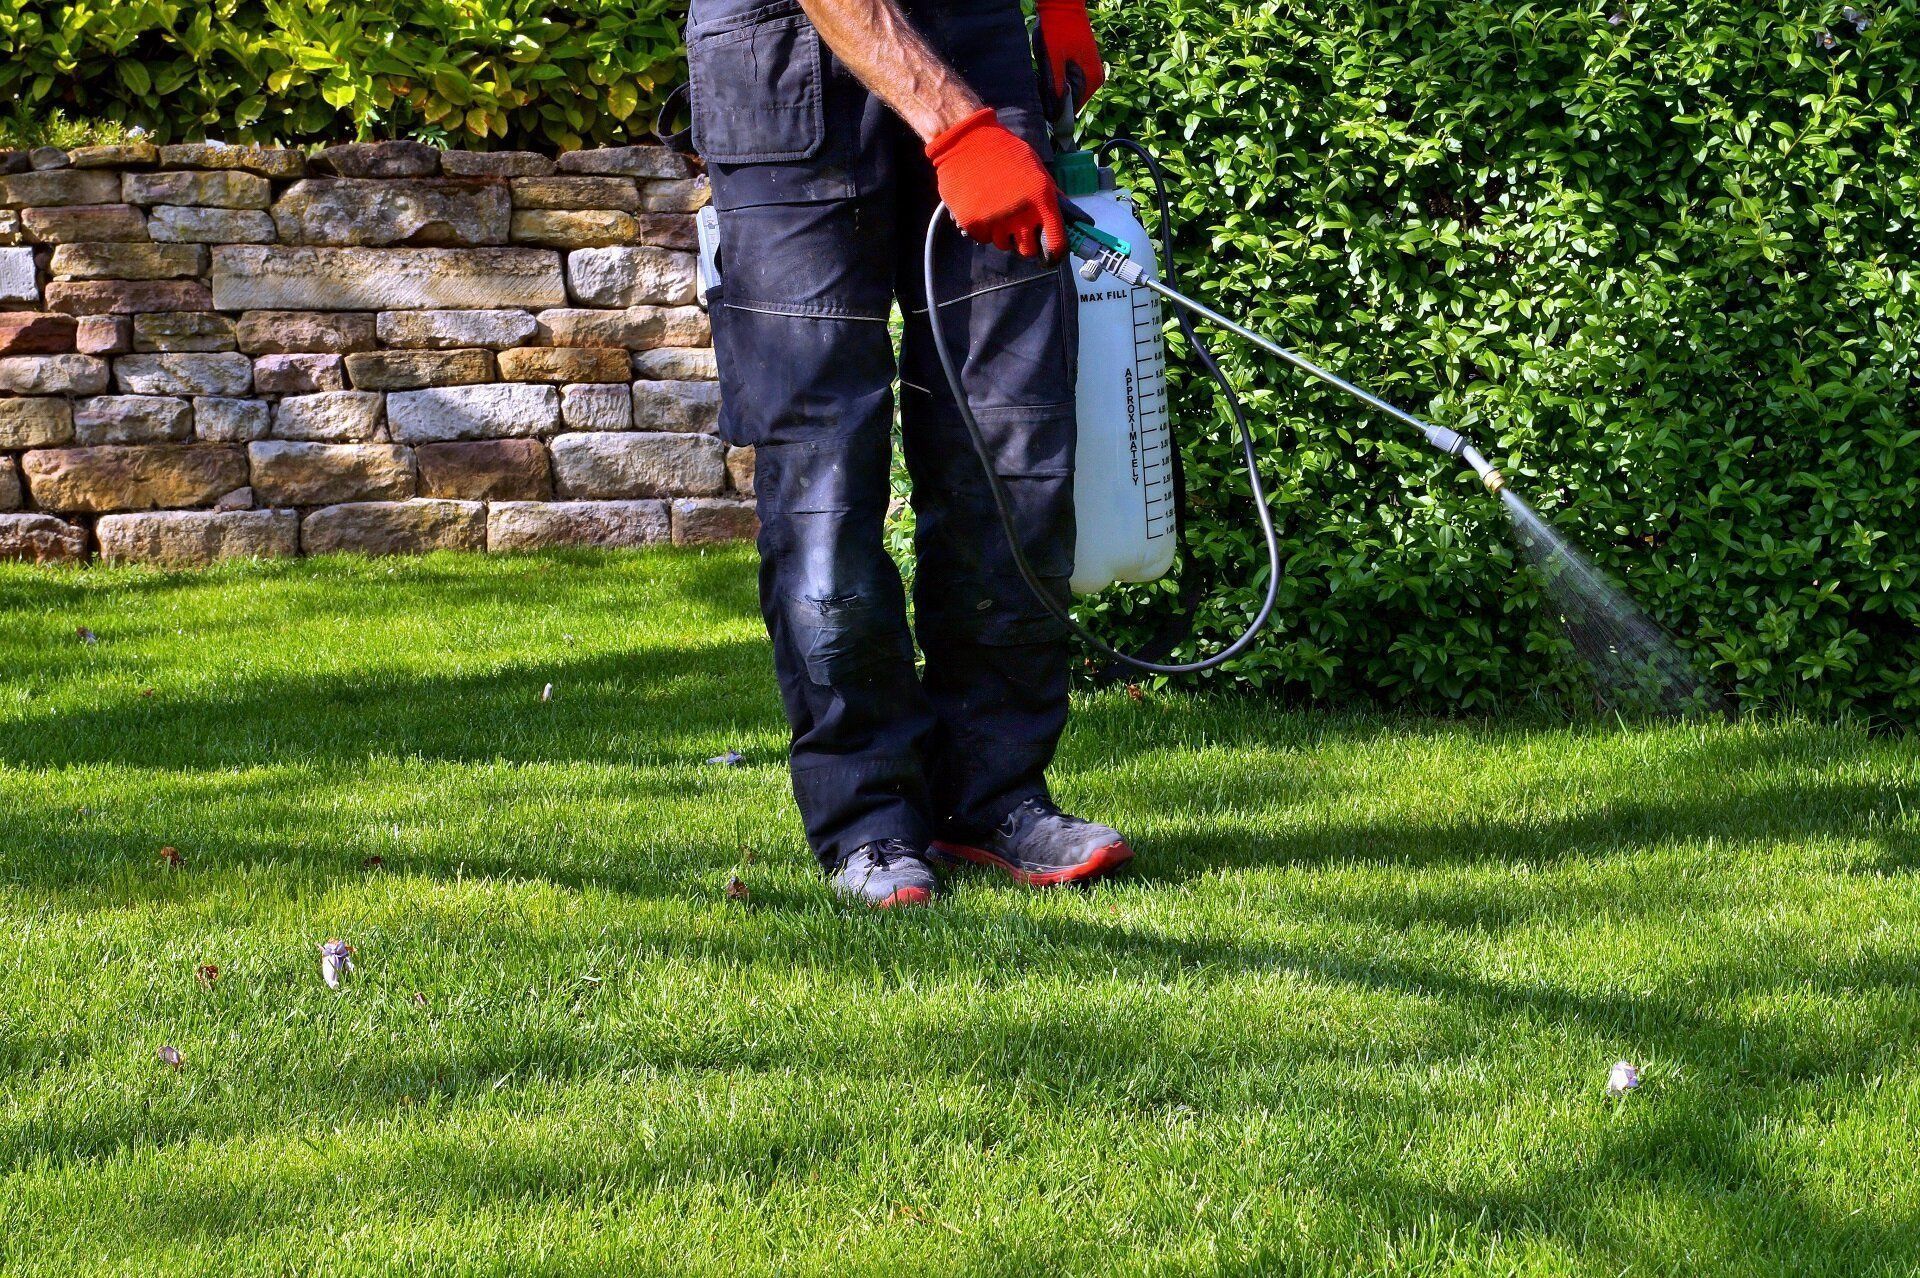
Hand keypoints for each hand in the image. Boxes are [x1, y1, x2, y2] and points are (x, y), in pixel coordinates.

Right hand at [926, 108, 1067, 259]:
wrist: (967, 141)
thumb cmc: (1004, 151)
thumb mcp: (1036, 169)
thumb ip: (1050, 197)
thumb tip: (1067, 220)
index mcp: (1042, 198)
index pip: (1055, 242)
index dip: (1054, 254)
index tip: (1050, 257)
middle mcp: (1020, 213)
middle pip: (1028, 251)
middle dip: (1025, 244)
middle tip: (1019, 231)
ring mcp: (995, 220)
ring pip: (1004, 245)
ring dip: (1003, 235)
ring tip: (997, 212)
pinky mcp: (972, 222)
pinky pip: (983, 239)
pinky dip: (983, 229)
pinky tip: (981, 209)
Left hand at [1035, 0, 1104, 112]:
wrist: (1063, 5)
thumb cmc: (1058, 30)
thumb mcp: (1052, 61)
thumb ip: (1055, 88)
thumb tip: (1054, 114)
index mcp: (1091, 80)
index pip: (1073, 109)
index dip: (1055, 110)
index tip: (1042, 104)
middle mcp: (1095, 79)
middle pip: (1071, 100)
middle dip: (1055, 98)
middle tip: (1041, 85)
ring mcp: (1091, 71)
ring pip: (1069, 91)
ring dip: (1055, 88)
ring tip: (1045, 74)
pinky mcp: (1084, 64)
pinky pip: (1070, 80)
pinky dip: (1058, 79)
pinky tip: (1049, 68)